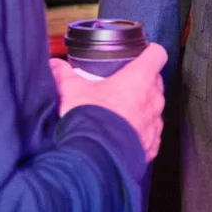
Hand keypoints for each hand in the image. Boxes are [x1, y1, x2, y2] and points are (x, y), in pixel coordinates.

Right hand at [50, 42, 167, 159]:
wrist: (97, 159)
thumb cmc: (91, 120)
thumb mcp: (72, 92)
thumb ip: (64, 75)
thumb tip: (54, 64)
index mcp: (139, 78)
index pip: (157, 54)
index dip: (150, 52)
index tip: (142, 54)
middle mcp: (154, 99)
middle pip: (156, 81)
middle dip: (143, 81)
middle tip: (122, 86)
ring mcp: (155, 123)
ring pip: (154, 108)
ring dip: (142, 107)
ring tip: (121, 113)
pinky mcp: (153, 144)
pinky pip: (151, 133)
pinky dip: (141, 131)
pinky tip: (123, 134)